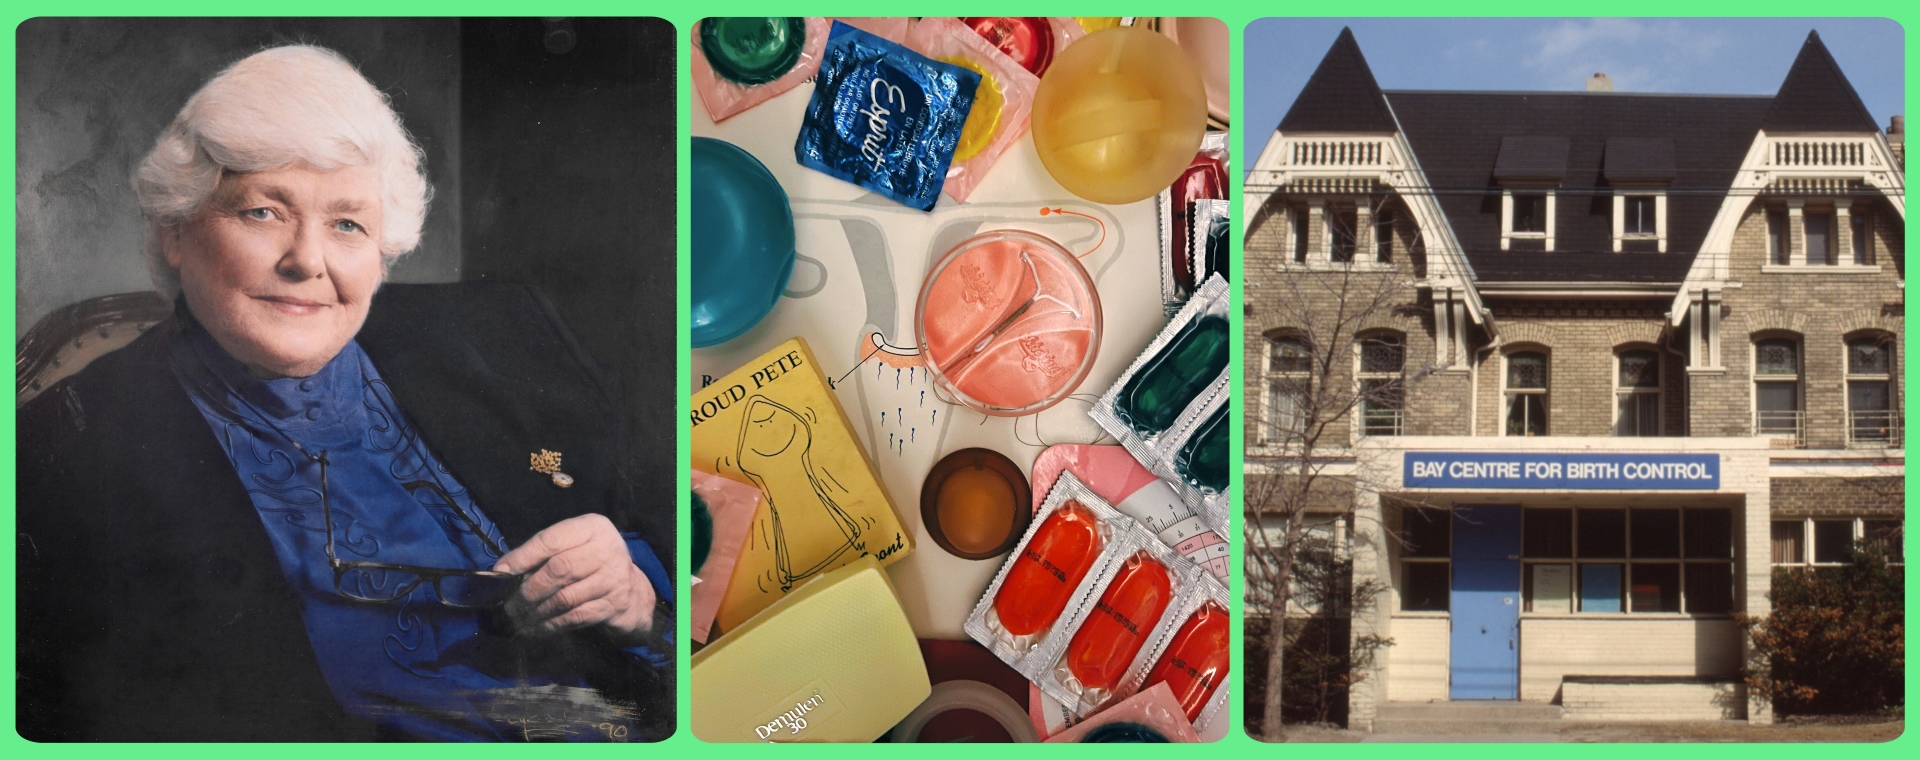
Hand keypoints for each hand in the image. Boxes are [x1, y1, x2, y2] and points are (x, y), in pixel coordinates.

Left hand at [494, 513, 656, 643]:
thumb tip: (504, 570)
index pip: (552, 540)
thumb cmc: (592, 563)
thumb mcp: (573, 546)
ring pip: (565, 598)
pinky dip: (550, 626)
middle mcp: (607, 549)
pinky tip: (535, 629)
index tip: (501, 572)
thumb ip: (542, 553)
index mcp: (593, 528)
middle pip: (559, 570)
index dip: (523, 557)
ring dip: (536, 612)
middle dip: (529, 590)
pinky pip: (574, 617)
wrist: (632, 590)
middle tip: (509, 605)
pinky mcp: (613, 605)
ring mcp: (613, 579)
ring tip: (518, 619)